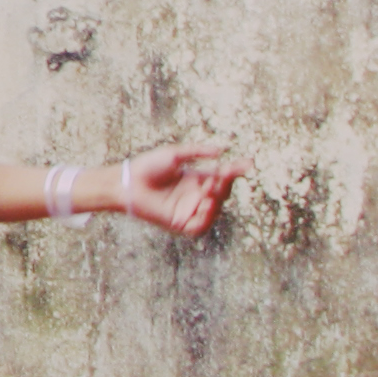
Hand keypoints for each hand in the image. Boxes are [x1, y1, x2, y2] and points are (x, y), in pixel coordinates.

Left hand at [111, 142, 243, 237]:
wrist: (129, 181)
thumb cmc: (148, 166)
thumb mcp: (175, 154)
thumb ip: (198, 152)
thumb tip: (222, 151)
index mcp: (195, 179)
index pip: (221, 177)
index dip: (234, 171)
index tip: (248, 163)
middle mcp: (194, 195)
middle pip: (221, 193)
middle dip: (224, 184)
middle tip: (220, 174)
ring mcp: (188, 210)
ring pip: (214, 210)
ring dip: (216, 199)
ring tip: (209, 188)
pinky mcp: (180, 223)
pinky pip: (200, 226)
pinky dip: (206, 216)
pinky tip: (205, 203)